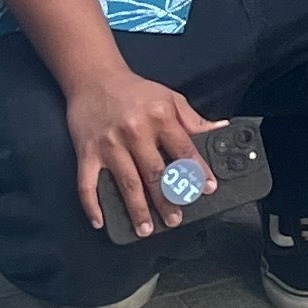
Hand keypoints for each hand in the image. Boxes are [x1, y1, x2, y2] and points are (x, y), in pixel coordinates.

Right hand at [65, 64, 220, 238]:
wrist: (94, 78)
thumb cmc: (136, 92)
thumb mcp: (170, 98)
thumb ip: (194, 120)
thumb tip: (220, 130)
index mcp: (159, 117)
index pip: (184, 149)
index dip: (197, 171)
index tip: (207, 189)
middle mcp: (135, 132)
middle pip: (155, 173)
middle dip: (167, 199)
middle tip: (175, 219)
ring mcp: (109, 144)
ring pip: (126, 183)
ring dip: (137, 210)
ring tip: (146, 229)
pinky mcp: (86, 153)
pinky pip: (87, 184)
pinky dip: (92, 205)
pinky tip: (100, 221)